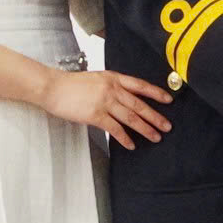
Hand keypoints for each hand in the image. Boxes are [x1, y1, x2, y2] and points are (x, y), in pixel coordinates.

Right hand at [43, 68, 172, 147]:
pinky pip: (115, 129)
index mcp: (114, 78)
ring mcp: (104, 102)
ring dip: (145, 129)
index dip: (156, 93)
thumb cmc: (72, 84)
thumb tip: (126, 97)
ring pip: (131, 117)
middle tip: (167, 126)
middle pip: (139, 104)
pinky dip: (125, 138)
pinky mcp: (95, 115)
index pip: (140, 85)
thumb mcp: (97, 79)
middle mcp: (112, 89)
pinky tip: (131, 145)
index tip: (168, 100)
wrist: (54, 87)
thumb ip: (112, 86)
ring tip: (155, 137)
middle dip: (156, 116)